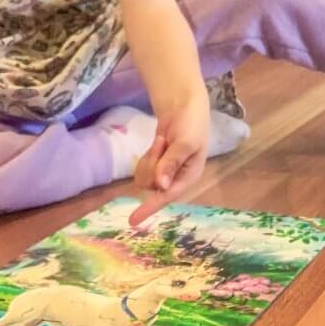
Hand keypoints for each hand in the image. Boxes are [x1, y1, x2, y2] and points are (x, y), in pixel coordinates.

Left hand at [128, 91, 209, 225]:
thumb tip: (160, 186)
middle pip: (152, 184)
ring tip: (162, 141)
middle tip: (163, 143)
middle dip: (154, 162)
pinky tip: (158, 143)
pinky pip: (143, 168)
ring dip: (151, 157)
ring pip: (146, 177)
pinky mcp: (156, 163)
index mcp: (189, 177)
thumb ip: (171, 163)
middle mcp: (177, 178)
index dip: (150, 207)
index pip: (167, 196)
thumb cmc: (191, 124)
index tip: (132, 220)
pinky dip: (147, 155)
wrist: (183, 105)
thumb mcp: (185, 143)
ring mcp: (165, 171)